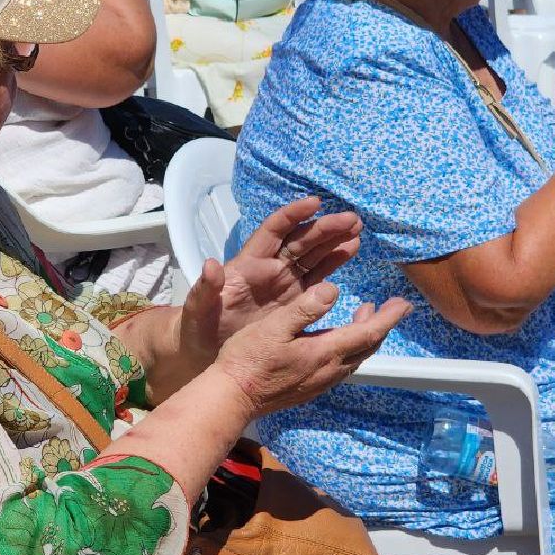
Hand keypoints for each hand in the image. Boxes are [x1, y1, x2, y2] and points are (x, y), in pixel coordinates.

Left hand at [177, 196, 365, 365]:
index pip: (273, 231)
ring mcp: (284, 282)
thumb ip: (205, 289)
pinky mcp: (295, 300)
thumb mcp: (198, 309)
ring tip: (356, 231)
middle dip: (324, 227)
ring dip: (333, 241)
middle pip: (300, 240)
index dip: (293, 215)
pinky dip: (334, 262)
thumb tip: (211, 265)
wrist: (207, 351)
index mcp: (248, 264)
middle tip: (351, 219)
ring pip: (313, 255)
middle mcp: (269, 267)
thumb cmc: (199, 327)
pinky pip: (318, 276)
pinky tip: (350, 250)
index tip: (315, 203)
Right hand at [212, 284, 410, 416]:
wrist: (231, 399)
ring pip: (355, 357)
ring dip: (366, 336)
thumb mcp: (274, 326)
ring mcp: (320, 382)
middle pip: (367, 347)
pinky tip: (338, 339)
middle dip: (383, 325)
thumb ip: (305, 308)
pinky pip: (342, 366)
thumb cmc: (248, 359)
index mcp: (324, 352)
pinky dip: (350, 347)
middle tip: (393, 306)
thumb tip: (333, 290)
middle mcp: (329, 370)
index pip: (368, 333)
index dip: (388, 317)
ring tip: (366, 314)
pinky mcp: (310, 388)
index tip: (404, 303)